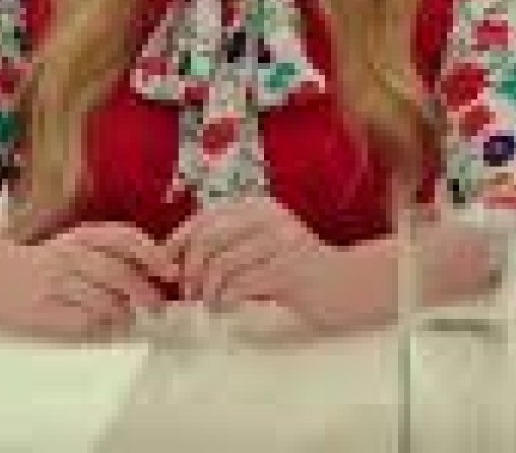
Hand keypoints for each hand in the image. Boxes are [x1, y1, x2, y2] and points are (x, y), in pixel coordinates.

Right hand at [0, 224, 175, 341]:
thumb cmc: (41, 261)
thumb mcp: (75, 245)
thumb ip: (109, 253)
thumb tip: (154, 271)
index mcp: (81, 235)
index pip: (126, 238)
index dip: (153, 254)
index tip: (170, 271)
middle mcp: (70, 254)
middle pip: (120, 274)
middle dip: (146, 294)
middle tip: (159, 308)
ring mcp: (55, 283)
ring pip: (106, 302)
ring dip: (124, 314)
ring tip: (127, 319)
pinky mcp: (42, 312)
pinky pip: (84, 323)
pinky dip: (99, 328)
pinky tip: (101, 327)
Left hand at [163, 196, 365, 333]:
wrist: (348, 284)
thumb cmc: (297, 269)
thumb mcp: (260, 246)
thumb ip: (227, 245)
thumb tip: (178, 260)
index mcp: (257, 206)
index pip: (203, 218)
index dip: (178, 243)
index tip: (167, 267)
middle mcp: (267, 217)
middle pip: (207, 240)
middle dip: (190, 271)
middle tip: (190, 293)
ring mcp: (280, 241)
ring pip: (220, 266)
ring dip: (207, 292)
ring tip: (212, 304)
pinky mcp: (289, 269)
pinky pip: (239, 286)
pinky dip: (225, 301)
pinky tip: (227, 308)